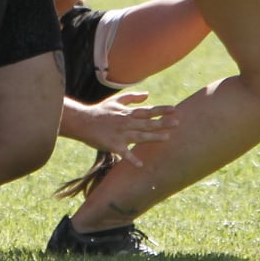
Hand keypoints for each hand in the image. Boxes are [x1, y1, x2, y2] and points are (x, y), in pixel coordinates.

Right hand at [64, 92, 179, 165]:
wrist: (82, 122)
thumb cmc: (99, 111)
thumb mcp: (116, 100)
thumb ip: (132, 97)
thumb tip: (148, 95)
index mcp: (127, 113)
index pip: (148, 111)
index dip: (161, 110)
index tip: (174, 109)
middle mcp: (126, 123)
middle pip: (147, 122)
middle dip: (162, 122)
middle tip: (177, 123)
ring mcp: (120, 134)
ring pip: (139, 136)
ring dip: (153, 137)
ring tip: (167, 138)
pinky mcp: (113, 145)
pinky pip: (124, 153)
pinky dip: (131, 159)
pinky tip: (140, 164)